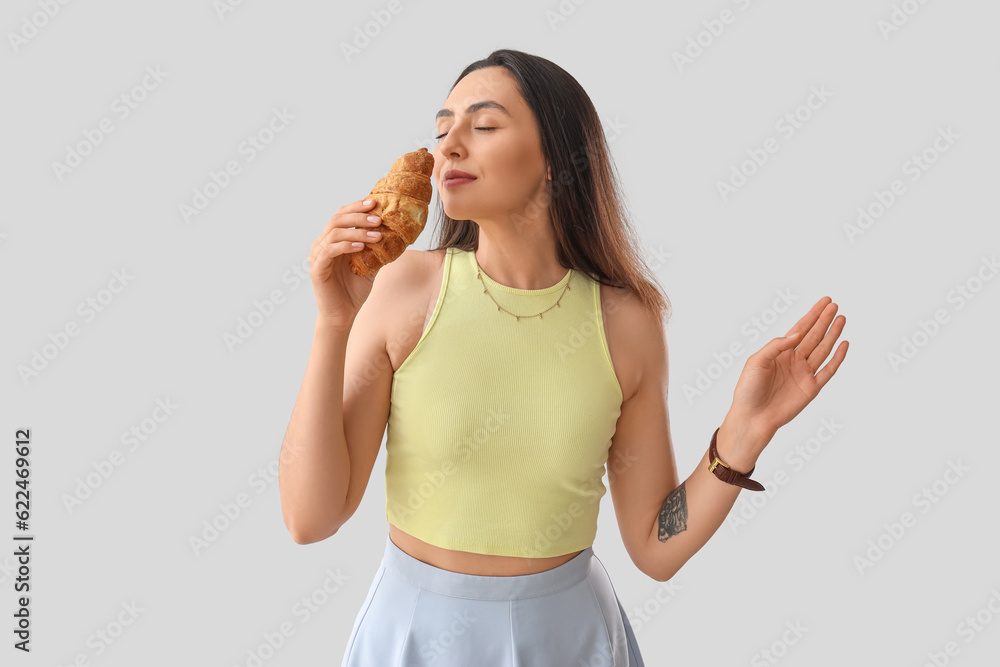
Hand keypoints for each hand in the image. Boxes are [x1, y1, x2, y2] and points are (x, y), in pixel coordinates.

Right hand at [308, 199, 383, 329]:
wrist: (343, 315)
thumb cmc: (354, 290)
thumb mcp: (371, 266)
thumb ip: (377, 249)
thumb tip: (397, 234)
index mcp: (332, 240)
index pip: (342, 216)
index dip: (356, 207)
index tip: (375, 202)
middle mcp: (322, 245)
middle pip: (337, 219)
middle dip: (359, 216)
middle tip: (378, 217)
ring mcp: (317, 256)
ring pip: (335, 233)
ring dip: (358, 232)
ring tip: (377, 235)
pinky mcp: (317, 269)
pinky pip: (330, 251)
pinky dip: (346, 245)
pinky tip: (361, 246)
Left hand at [729, 297, 848, 446]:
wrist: (752, 417)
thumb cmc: (748, 389)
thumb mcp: (757, 361)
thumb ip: (777, 345)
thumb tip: (797, 333)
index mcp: (779, 352)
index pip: (800, 329)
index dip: (812, 315)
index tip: (824, 301)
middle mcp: (794, 361)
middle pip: (813, 336)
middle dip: (824, 320)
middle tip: (835, 305)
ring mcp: (804, 374)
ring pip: (823, 350)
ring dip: (832, 334)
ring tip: (841, 319)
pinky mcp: (811, 388)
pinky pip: (828, 371)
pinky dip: (837, 358)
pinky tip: (844, 344)